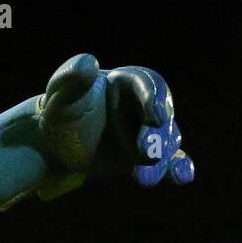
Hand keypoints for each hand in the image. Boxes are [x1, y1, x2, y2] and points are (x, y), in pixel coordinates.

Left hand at [37, 52, 193, 188]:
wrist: (58, 144)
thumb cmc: (61, 112)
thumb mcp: (60, 95)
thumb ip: (71, 79)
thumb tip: (88, 63)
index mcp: (128, 81)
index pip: (149, 84)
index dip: (154, 99)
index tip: (156, 115)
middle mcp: (146, 105)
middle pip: (163, 118)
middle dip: (156, 136)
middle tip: (146, 151)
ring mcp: (151, 131)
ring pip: (167, 143)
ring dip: (161, 161)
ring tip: (143, 179)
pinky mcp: (152, 156)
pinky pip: (172, 161)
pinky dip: (180, 168)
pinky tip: (183, 177)